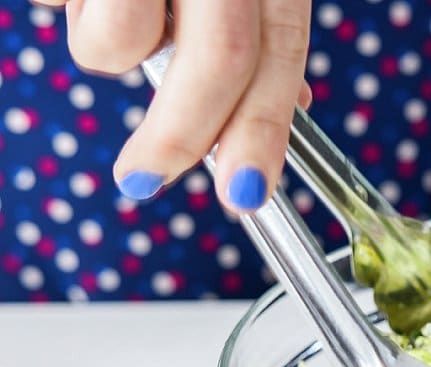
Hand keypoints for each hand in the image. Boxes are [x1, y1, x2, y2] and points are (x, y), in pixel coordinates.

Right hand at [39, 0, 312, 212]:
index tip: (244, 193)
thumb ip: (260, 26)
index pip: (279, 51)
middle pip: (218, 58)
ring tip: (105, 6)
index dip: (264, 131)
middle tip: (146, 179)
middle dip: (183, 136)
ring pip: (118, 41)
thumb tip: (290, 107)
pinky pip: (51, 0)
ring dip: (106, 51)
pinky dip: (60, 3)